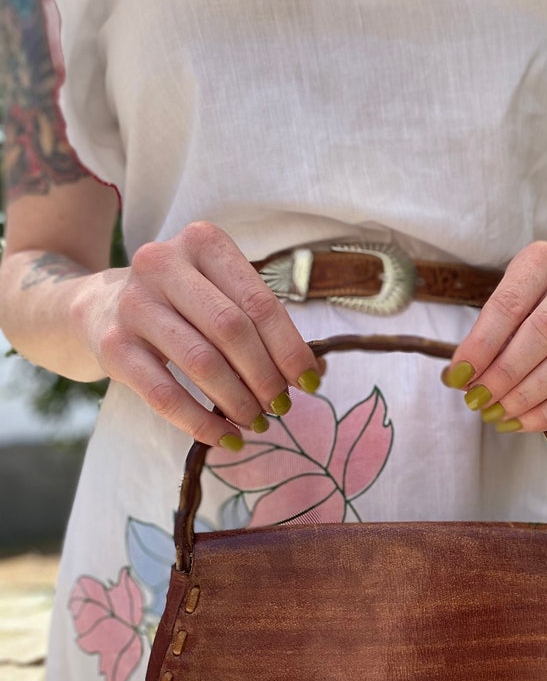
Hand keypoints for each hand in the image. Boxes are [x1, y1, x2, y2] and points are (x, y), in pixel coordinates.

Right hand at [78, 221, 321, 447]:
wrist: (98, 306)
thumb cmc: (180, 303)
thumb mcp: (218, 294)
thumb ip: (263, 324)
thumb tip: (315, 372)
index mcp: (202, 242)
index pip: (260, 303)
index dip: (291, 349)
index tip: (310, 383)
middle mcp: (162, 263)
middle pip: (232, 331)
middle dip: (265, 377)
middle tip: (280, 407)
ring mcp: (133, 304)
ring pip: (202, 363)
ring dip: (239, 402)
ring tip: (257, 422)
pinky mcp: (113, 346)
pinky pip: (165, 395)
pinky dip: (201, 424)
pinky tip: (225, 438)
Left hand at [443, 241, 546, 430]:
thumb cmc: (522, 305)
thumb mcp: (499, 302)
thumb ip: (481, 336)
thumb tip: (458, 378)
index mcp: (543, 261)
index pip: (511, 303)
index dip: (482, 344)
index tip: (459, 375)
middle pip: (544, 332)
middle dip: (505, 373)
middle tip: (477, 399)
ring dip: (526, 396)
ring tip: (494, 413)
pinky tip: (519, 423)